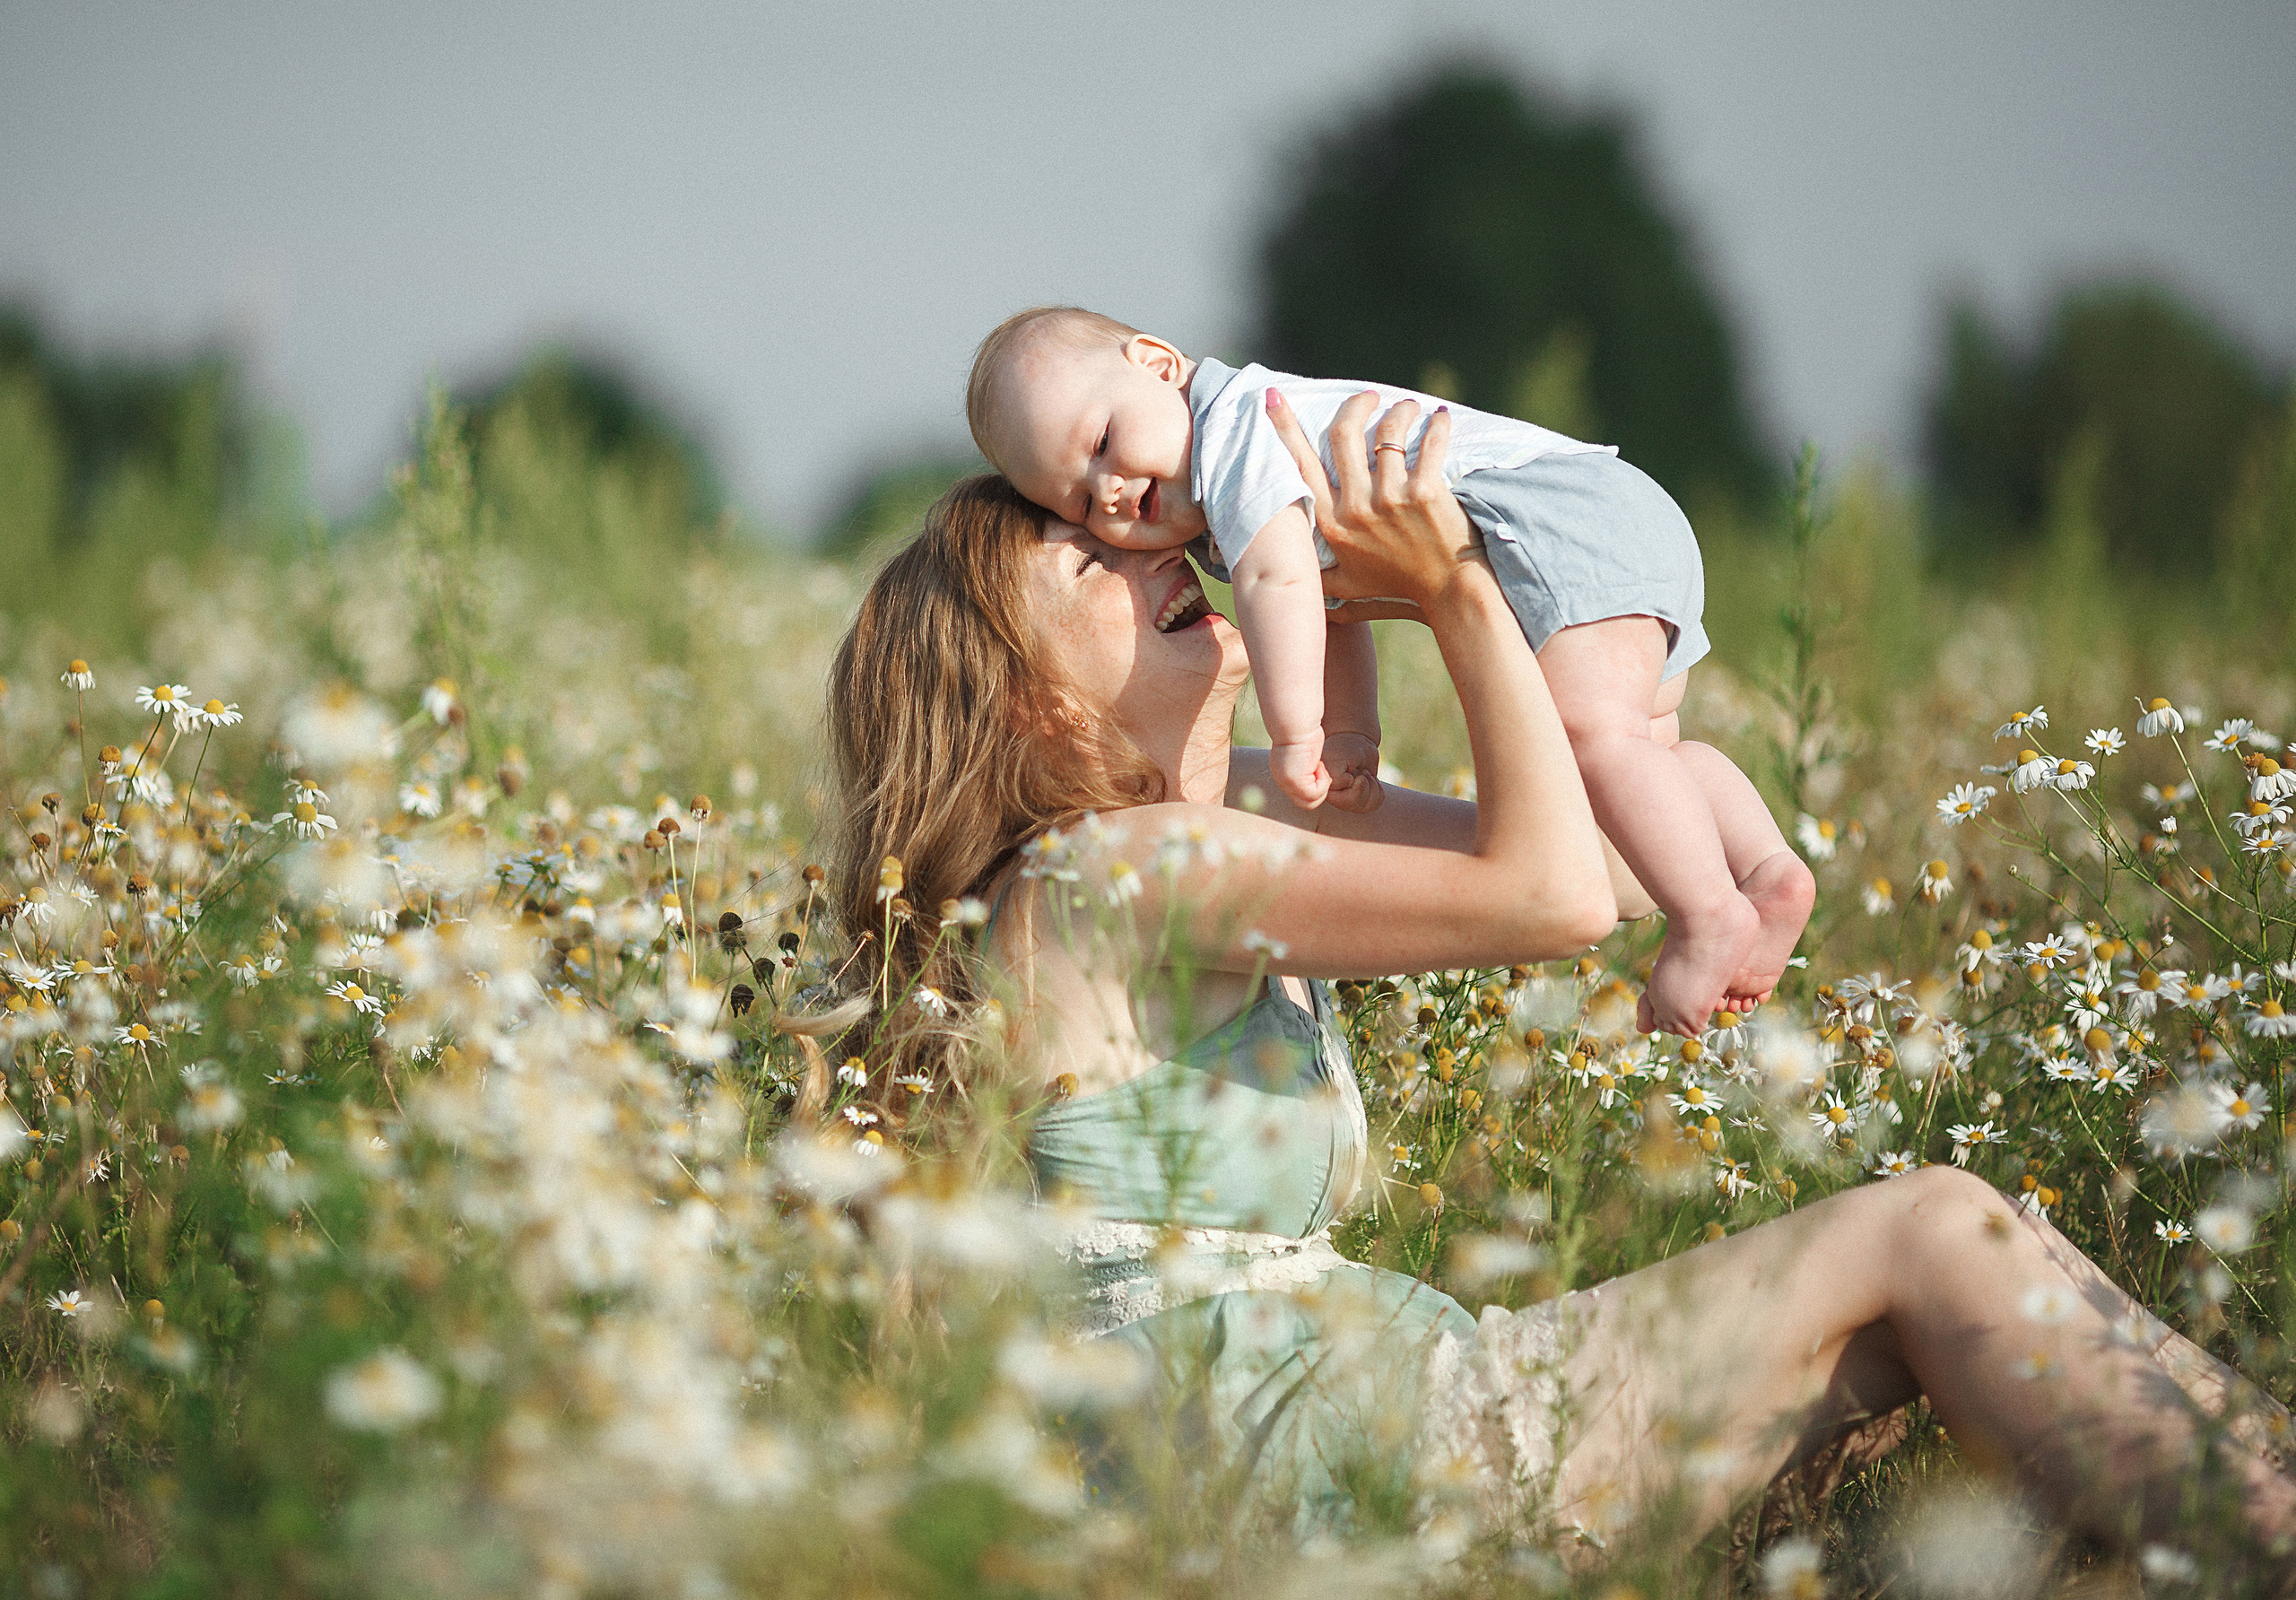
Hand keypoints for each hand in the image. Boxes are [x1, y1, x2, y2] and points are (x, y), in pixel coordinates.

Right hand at [1263, 388, 1482, 610]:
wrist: (1448, 591)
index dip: (1284, 426)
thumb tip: (1281, 574)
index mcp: (1333, 523)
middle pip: (1344, 433)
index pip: (1301, 464)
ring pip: (1388, 431)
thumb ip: (1317, 576)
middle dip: (1355, 405)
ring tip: (1407, 409)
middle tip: (1369, 397)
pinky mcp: (1426, 493)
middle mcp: (1356, 508)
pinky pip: (1429, 442)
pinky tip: (1440, 419)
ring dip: (1399, 411)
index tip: (1274, 396)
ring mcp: (1391, 499)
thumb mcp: (1348, 585)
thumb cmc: (1398, 586)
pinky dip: (1437, 425)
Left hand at [1268, 737, 1330, 810]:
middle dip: (1318, 789)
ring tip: (1320, 768)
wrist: (1295, 725)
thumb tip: (1312, 769)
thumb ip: (1303, 765)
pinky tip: (1319, 765)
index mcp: (1283, 775)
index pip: (1299, 795)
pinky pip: (1315, 794)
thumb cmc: (1302, 731)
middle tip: (1320, 769)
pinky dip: (1323, 782)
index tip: (1317, 767)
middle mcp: (1283, 782)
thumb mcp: (1301, 752)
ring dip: (1321, 787)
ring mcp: (1288, 784)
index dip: (1313, 785)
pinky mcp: (1296, 783)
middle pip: (1304, 803)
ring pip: (1310, 803)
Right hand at [1320, 730, 1385, 813]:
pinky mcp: (1359, 801)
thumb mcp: (1344, 758)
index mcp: (1325, 788)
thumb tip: (1345, 793)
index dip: (1353, 782)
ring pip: (1368, 806)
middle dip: (1365, 784)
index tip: (1349, 767)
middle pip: (1357, 805)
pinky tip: (1370, 779)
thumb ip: (1340, 778)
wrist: (1355, 742)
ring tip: (1364, 773)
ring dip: (1372, 786)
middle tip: (1360, 770)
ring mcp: (1346, 801)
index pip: (1345, 800)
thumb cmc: (1347, 748)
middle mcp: (1334, 797)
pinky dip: (1378, 790)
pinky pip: (1375, 804)